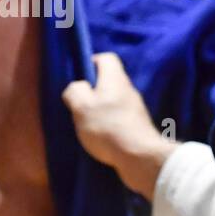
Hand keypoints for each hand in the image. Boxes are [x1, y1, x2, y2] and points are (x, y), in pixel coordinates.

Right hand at [62, 53, 175, 198]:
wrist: (139, 157)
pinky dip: (110, 125)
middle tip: (80, 105)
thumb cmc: (107, 127)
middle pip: (109, 81)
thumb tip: (77, 87)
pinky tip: (101, 139)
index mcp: (115, 79)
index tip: (80, 78)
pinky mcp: (138, 127)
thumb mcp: (81, 106)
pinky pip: (120, 119)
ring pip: (114, 101)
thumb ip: (75, 91)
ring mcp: (136, 109)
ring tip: (88, 125)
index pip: (106, 58)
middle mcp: (128, 90)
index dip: (91, 63)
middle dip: (93, 91)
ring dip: (101, 110)